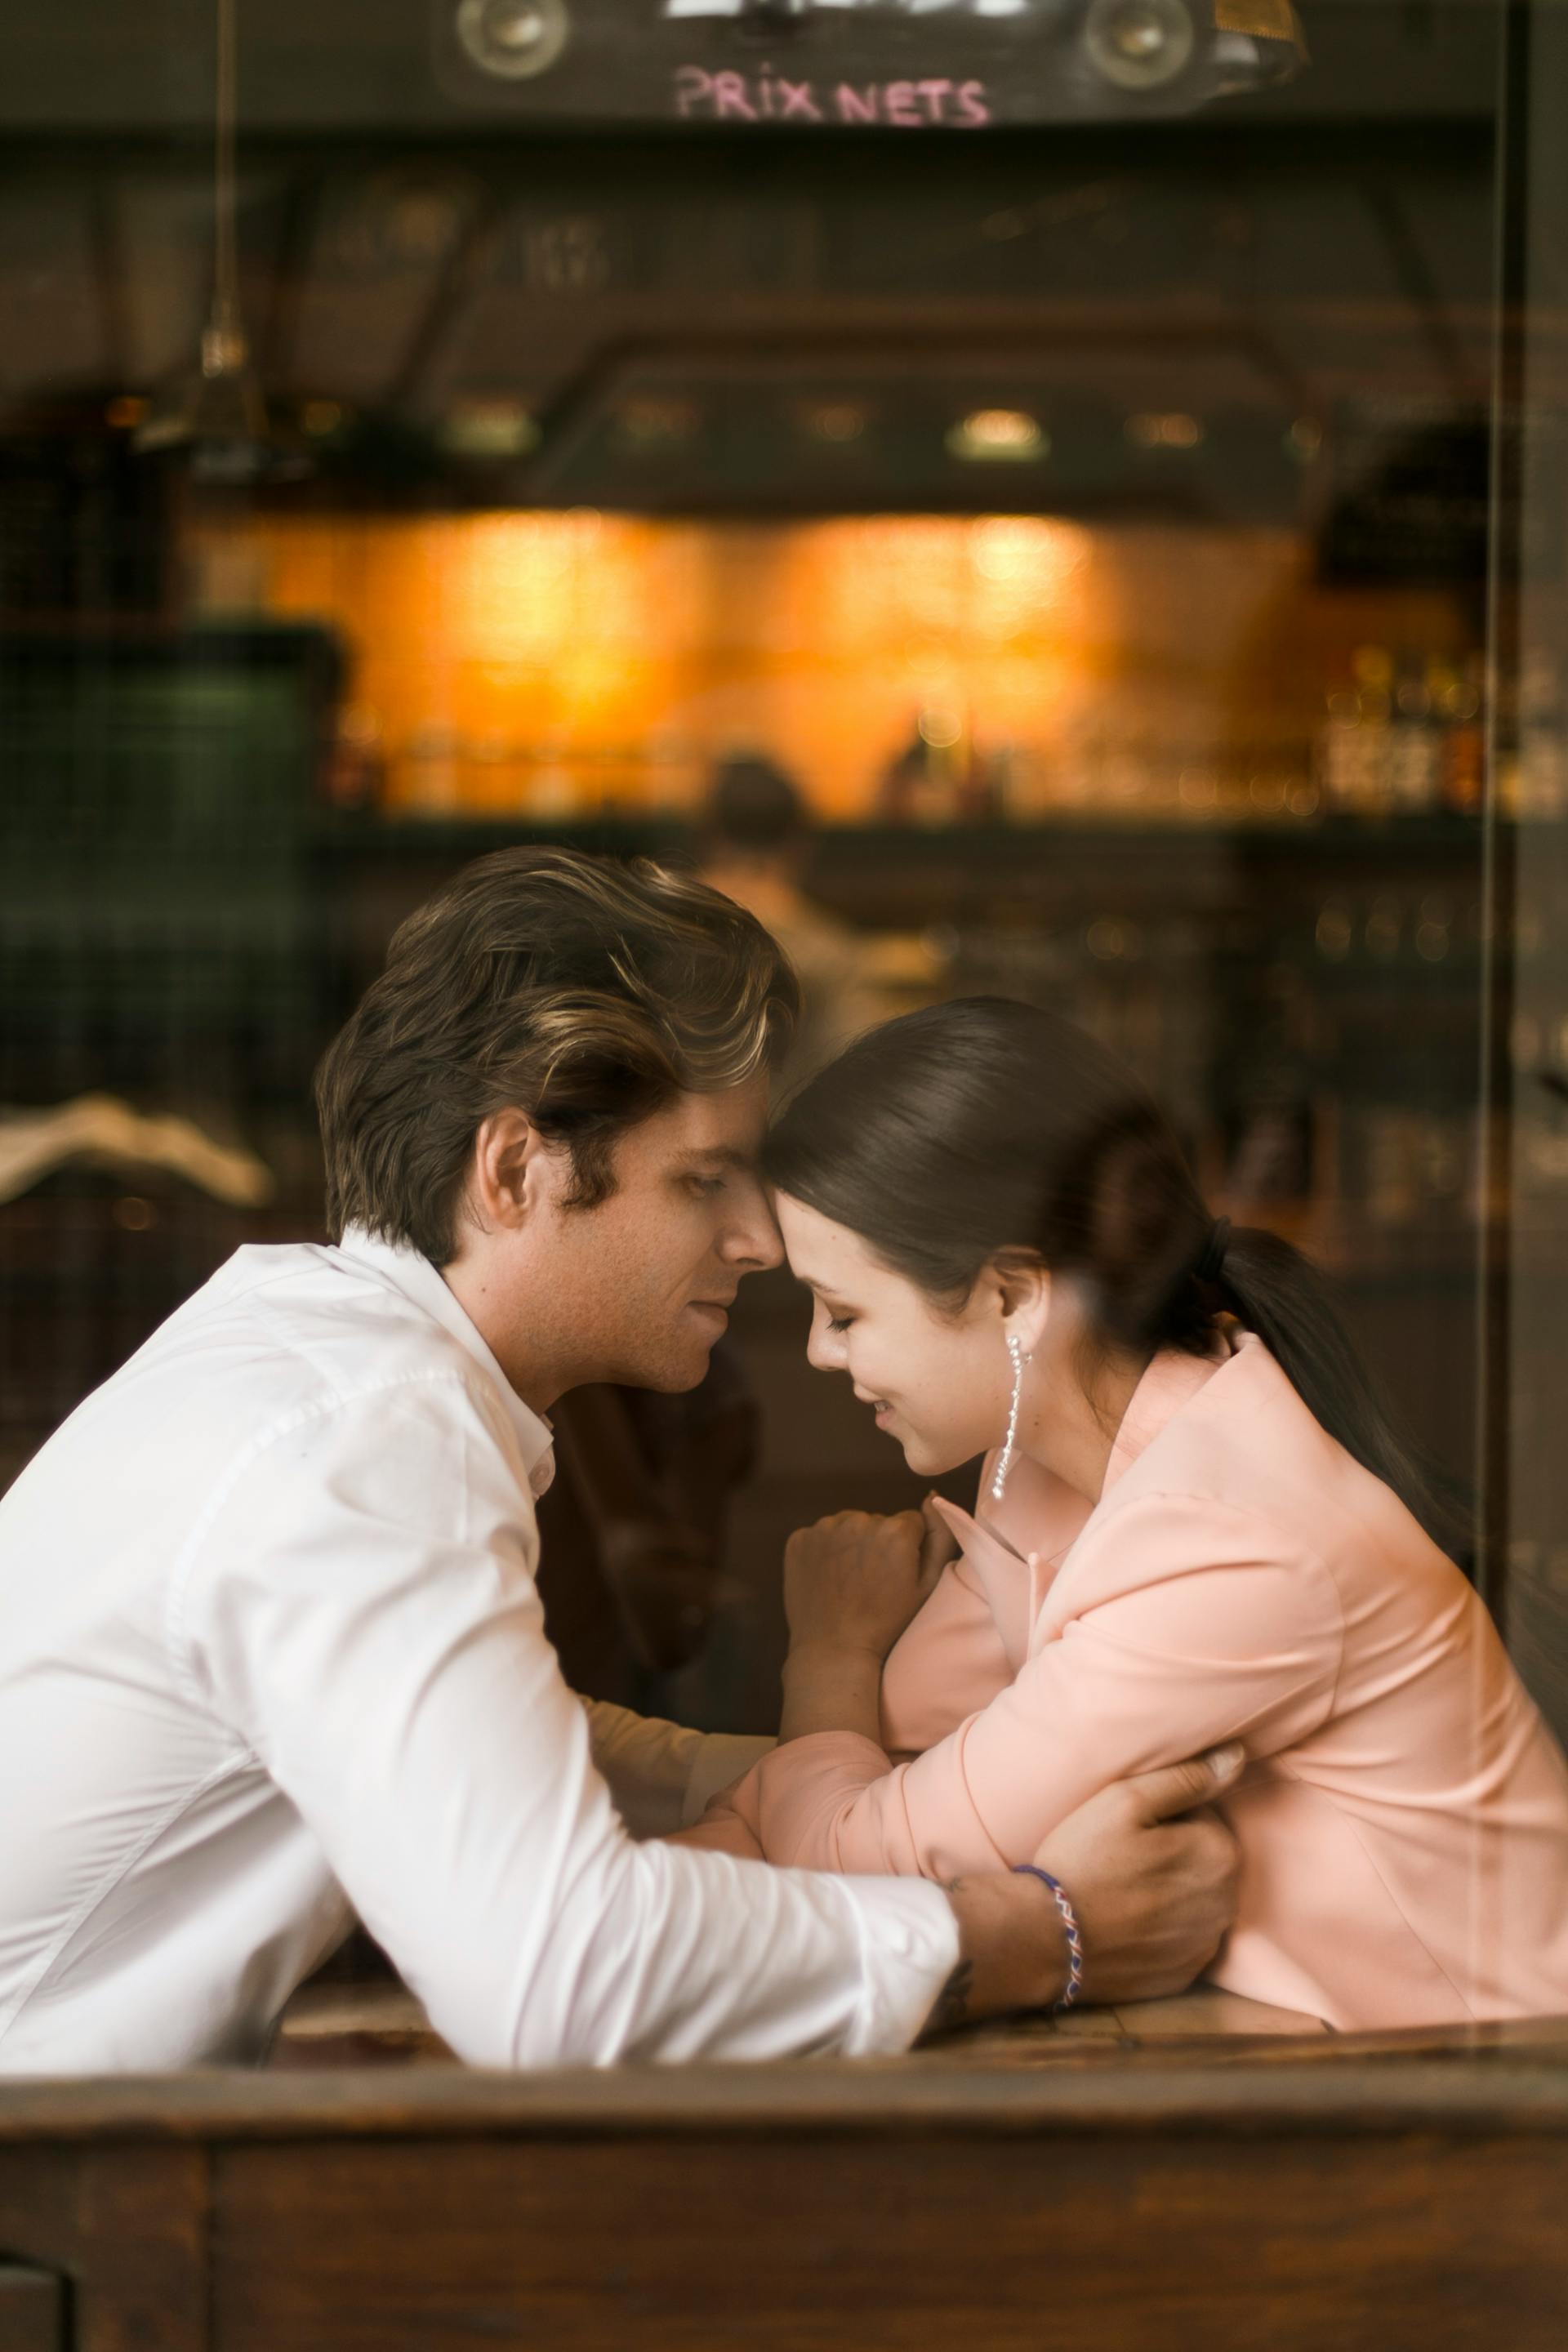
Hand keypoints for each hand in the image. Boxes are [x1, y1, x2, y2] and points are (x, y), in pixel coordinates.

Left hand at [782, 1502, 953, 1664]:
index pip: (909, 1523)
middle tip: (872, 1583)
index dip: (907, 1550)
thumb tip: (932, 1496)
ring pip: (848, 1527)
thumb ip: (941, 1535)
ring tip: (850, 1582)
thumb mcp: (928, 1584)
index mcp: (894, 1530)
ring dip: (851, 1545)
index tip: (896, 1575)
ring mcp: (824, 1528)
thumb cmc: (887, 1621)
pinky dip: (825, 1552)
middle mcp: (858, 1520)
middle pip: (877, 1522)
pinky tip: (829, 1579)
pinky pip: (820, 1536)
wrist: (834, 1649)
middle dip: (878, 1544)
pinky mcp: (799, 1539)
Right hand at [1033, 1747, 1244, 2004]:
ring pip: (1197, 1899)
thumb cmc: (1084, 1860)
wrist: (1048, 1939)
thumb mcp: (1126, 1800)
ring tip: (1123, 1889)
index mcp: (1220, 1854)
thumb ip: (1188, 1778)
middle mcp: (1226, 1903)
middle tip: (1123, 1855)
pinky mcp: (1185, 1975)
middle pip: (1205, 1859)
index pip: (1205, 1816)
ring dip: (1171, 1890)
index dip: (1165, 1816)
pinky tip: (1128, 1921)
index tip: (1131, 1827)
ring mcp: (1206, 1944)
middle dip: (1174, 1852)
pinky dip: (1164, 1927)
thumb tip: (1238, 1758)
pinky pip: (1185, 1938)